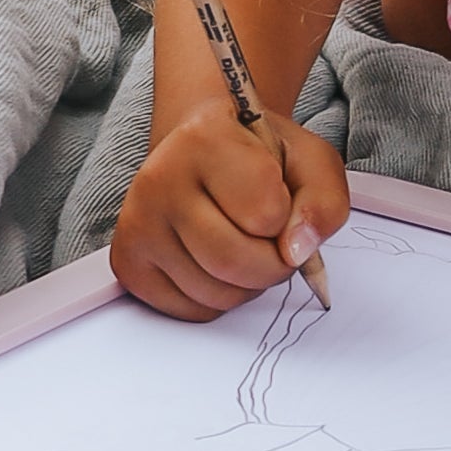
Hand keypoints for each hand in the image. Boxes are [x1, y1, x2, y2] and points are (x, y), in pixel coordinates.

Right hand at [109, 102, 350, 319]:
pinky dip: (217, 301)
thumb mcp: (311, 163)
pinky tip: (216, 265)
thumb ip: (323, 203)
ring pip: (214, 295)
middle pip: (234, 262)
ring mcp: (136, 223)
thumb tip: (296, 252)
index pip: (265, 212)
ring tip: (245, 247)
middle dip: (273, 266)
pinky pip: (190, 311)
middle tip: (274, 243)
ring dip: (248, 287)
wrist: (203, 153)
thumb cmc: (260, 159)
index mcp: (204, 139)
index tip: (278, 197)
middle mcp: (159, 179)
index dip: (288, 217)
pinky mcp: (127, 261)